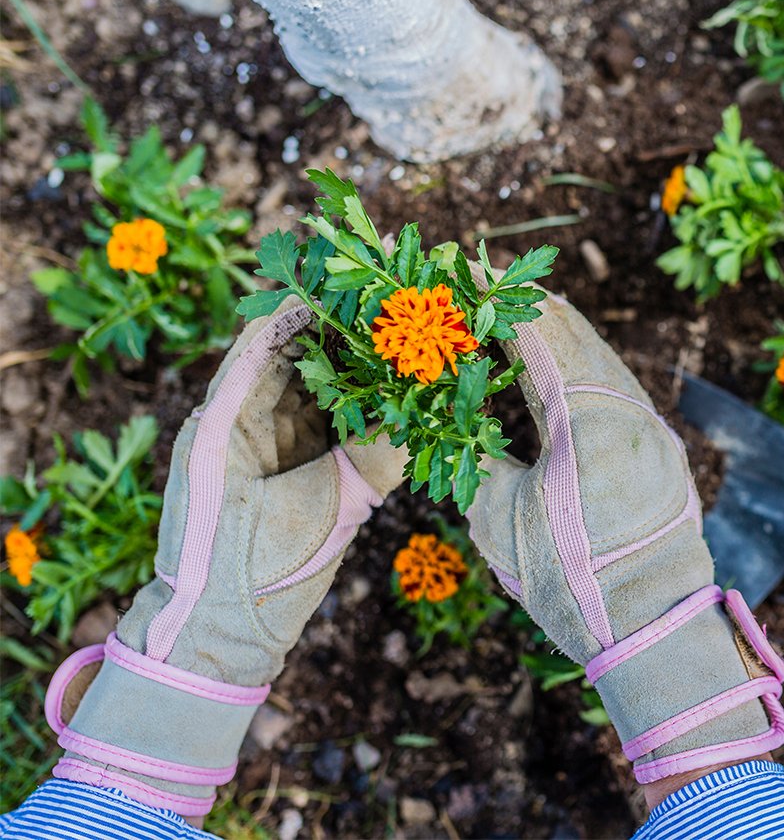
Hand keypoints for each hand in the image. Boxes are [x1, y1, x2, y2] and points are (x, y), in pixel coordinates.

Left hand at [45, 300, 405, 815]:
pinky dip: (364, 410)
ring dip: (361, 370)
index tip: (364, 277)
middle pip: (299, 358)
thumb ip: (373, 461)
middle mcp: (240, 424)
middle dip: (349, 333)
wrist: (223, 639)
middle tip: (405, 307)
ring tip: (414, 344)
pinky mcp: (290, 473)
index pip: (269, 339)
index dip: (315, 305)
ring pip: (319, 389)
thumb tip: (428, 410)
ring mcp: (265, 448)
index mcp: (224, 421)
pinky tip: (405, 396)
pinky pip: (330, 426)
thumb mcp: (320, 512)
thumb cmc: (252, 575)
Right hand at [466, 292, 783, 782]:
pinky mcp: (663, 450)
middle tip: (481, 282)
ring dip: (559, 332)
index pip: (537, 331)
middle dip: (525, 304)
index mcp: (588, 415)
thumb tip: (461, 422)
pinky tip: (563, 369)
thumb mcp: (498, 520)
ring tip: (518, 313)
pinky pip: (620, 386)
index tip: (459, 270)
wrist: (655, 631)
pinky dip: (584, 365)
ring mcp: (654, 427)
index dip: (493, 297)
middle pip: (575, 332)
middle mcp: (630, 408)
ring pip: (602, 355)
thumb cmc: (571, 581)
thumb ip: (478, 457)